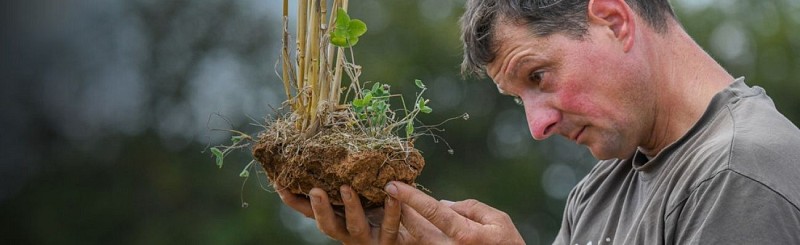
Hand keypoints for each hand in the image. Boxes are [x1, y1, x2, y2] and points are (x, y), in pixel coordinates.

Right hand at [277, 184, 405, 243]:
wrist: (405, 238)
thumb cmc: (377, 211)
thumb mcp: (357, 197)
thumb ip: (343, 180)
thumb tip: (325, 146)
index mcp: (335, 220)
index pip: (307, 211)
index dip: (292, 199)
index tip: (279, 181)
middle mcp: (346, 233)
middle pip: (326, 224)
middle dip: (319, 208)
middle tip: (315, 189)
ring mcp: (367, 238)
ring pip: (355, 225)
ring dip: (350, 207)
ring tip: (347, 188)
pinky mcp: (389, 240)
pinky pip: (390, 225)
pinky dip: (392, 210)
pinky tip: (392, 195)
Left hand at [385, 181, 524, 244]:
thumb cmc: (507, 244)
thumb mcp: (496, 219)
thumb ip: (469, 207)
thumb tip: (441, 203)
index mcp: (465, 234)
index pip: (432, 211)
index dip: (411, 197)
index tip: (393, 185)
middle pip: (416, 228)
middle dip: (400, 209)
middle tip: (387, 192)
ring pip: (417, 239)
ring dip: (405, 222)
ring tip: (395, 205)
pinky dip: (417, 234)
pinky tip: (411, 223)